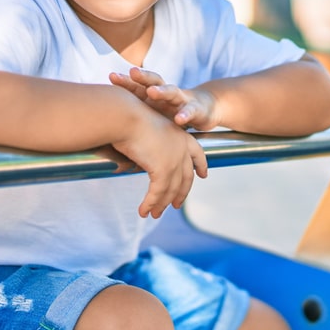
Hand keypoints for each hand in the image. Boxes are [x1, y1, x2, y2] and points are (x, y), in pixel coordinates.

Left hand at [109, 67, 220, 130]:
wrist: (204, 109)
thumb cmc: (171, 111)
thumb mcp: (152, 112)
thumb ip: (133, 114)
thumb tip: (104, 122)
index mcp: (153, 94)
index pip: (138, 85)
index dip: (126, 81)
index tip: (112, 76)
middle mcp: (166, 93)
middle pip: (154, 81)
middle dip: (142, 77)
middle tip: (132, 73)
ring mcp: (182, 99)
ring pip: (172, 92)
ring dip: (162, 91)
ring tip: (152, 92)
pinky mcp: (196, 109)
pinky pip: (190, 111)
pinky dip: (185, 114)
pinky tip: (179, 119)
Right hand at [110, 97, 207, 218]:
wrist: (125, 115)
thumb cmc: (129, 118)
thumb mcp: (147, 130)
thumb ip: (151, 146)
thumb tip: (143, 159)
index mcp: (180, 135)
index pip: (197, 153)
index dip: (201, 165)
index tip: (203, 175)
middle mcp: (181, 148)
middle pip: (186, 177)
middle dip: (181, 193)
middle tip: (176, 205)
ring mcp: (174, 160)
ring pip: (171, 189)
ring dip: (161, 204)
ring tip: (154, 214)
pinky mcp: (163, 169)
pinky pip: (158, 193)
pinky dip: (150, 204)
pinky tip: (143, 211)